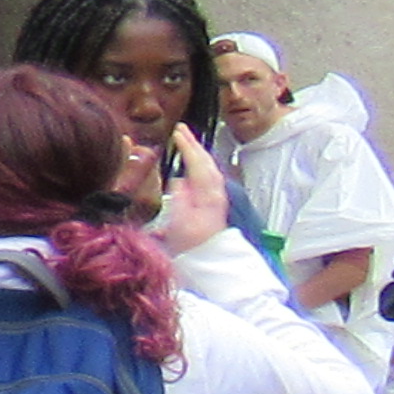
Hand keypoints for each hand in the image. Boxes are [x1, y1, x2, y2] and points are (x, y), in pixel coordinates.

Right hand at [155, 129, 232, 255]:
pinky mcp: (212, 205)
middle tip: (182, 130)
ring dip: (199, 154)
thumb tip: (178, 180)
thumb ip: (180, 200)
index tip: (178, 132)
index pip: (198, 164)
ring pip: (209, 169)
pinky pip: (208, 177)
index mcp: (207, 196)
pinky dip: (201, 165)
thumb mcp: (179, 224)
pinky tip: (195, 167)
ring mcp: (215, 199)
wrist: (210, 263)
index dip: (188, 147)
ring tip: (188, 143)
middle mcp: (215, 194)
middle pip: (207, 164)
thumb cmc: (192, 247)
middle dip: (195, 145)